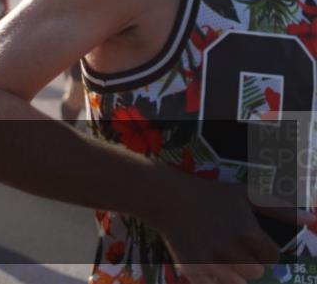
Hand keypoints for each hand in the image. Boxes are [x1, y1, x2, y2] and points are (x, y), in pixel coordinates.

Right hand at [151, 175, 309, 283]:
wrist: (167, 198)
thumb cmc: (210, 194)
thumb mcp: (245, 194)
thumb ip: (280, 208)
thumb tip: (313, 220)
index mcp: (246, 231)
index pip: (272, 256)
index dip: (262, 249)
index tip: (249, 240)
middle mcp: (230, 248)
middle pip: (257, 272)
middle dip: (248, 261)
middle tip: (232, 247)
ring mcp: (211, 261)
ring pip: (238, 282)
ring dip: (233, 272)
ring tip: (220, 254)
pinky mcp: (193, 270)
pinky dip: (214, 278)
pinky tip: (207, 261)